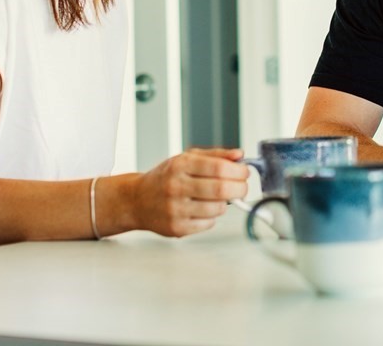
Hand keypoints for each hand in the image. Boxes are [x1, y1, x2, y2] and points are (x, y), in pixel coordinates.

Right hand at [131, 148, 249, 236]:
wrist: (137, 200)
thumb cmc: (166, 177)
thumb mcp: (187, 158)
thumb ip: (216, 155)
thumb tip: (240, 155)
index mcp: (180, 165)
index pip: (218, 167)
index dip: (238, 171)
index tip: (245, 172)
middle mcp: (176, 186)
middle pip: (221, 189)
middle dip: (240, 188)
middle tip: (242, 187)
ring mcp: (175, 209)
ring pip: (217, 209)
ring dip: (226, 204)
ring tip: (218, 198)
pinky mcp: (176, 228)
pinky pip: (208, 224)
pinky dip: (212, 217)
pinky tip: (203, 209)